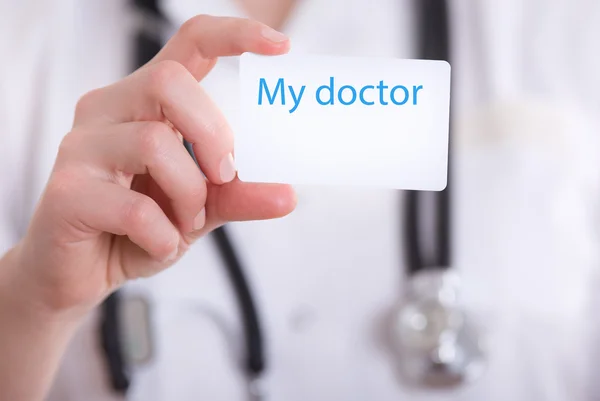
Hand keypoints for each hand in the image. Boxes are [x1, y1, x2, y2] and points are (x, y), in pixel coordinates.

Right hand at [10, 15, 295, 315]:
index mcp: (144, 101)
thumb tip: (288, 194)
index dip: (235, 35)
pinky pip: (135, 208)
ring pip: (153, 143)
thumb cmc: (136, 228)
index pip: (189, 43)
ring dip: (189, 195)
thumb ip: (239, 194)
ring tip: (184, 222)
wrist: (80, 275)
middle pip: (170, 82)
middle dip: (213, 135)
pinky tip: (158, 245)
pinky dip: (163, 235)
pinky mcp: (66, 191)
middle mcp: (109, 110)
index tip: (281, 46)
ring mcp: (81, 147)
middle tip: (223, 176)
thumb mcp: (199, 208)